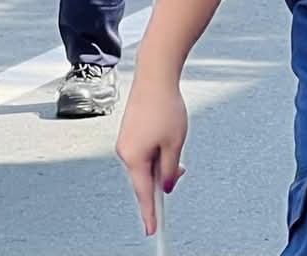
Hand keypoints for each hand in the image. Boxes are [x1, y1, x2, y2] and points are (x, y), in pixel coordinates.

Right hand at [116, 69, 188, 237]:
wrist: (154, 77)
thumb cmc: (165, 108)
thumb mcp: (175, 143)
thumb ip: (170, 169)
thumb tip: (166, 187)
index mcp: (134, 158)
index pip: (144, 193)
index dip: (150, 213)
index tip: (153, 230)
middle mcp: (125, 152)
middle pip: (146, 178)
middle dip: (164, 176)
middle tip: (182, 167)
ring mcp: (126, 142)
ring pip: (146, 163)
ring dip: (162, 160)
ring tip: (175, 138)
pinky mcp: (129, 132)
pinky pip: (144, 151)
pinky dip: (157, 151)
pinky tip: (167, 135)